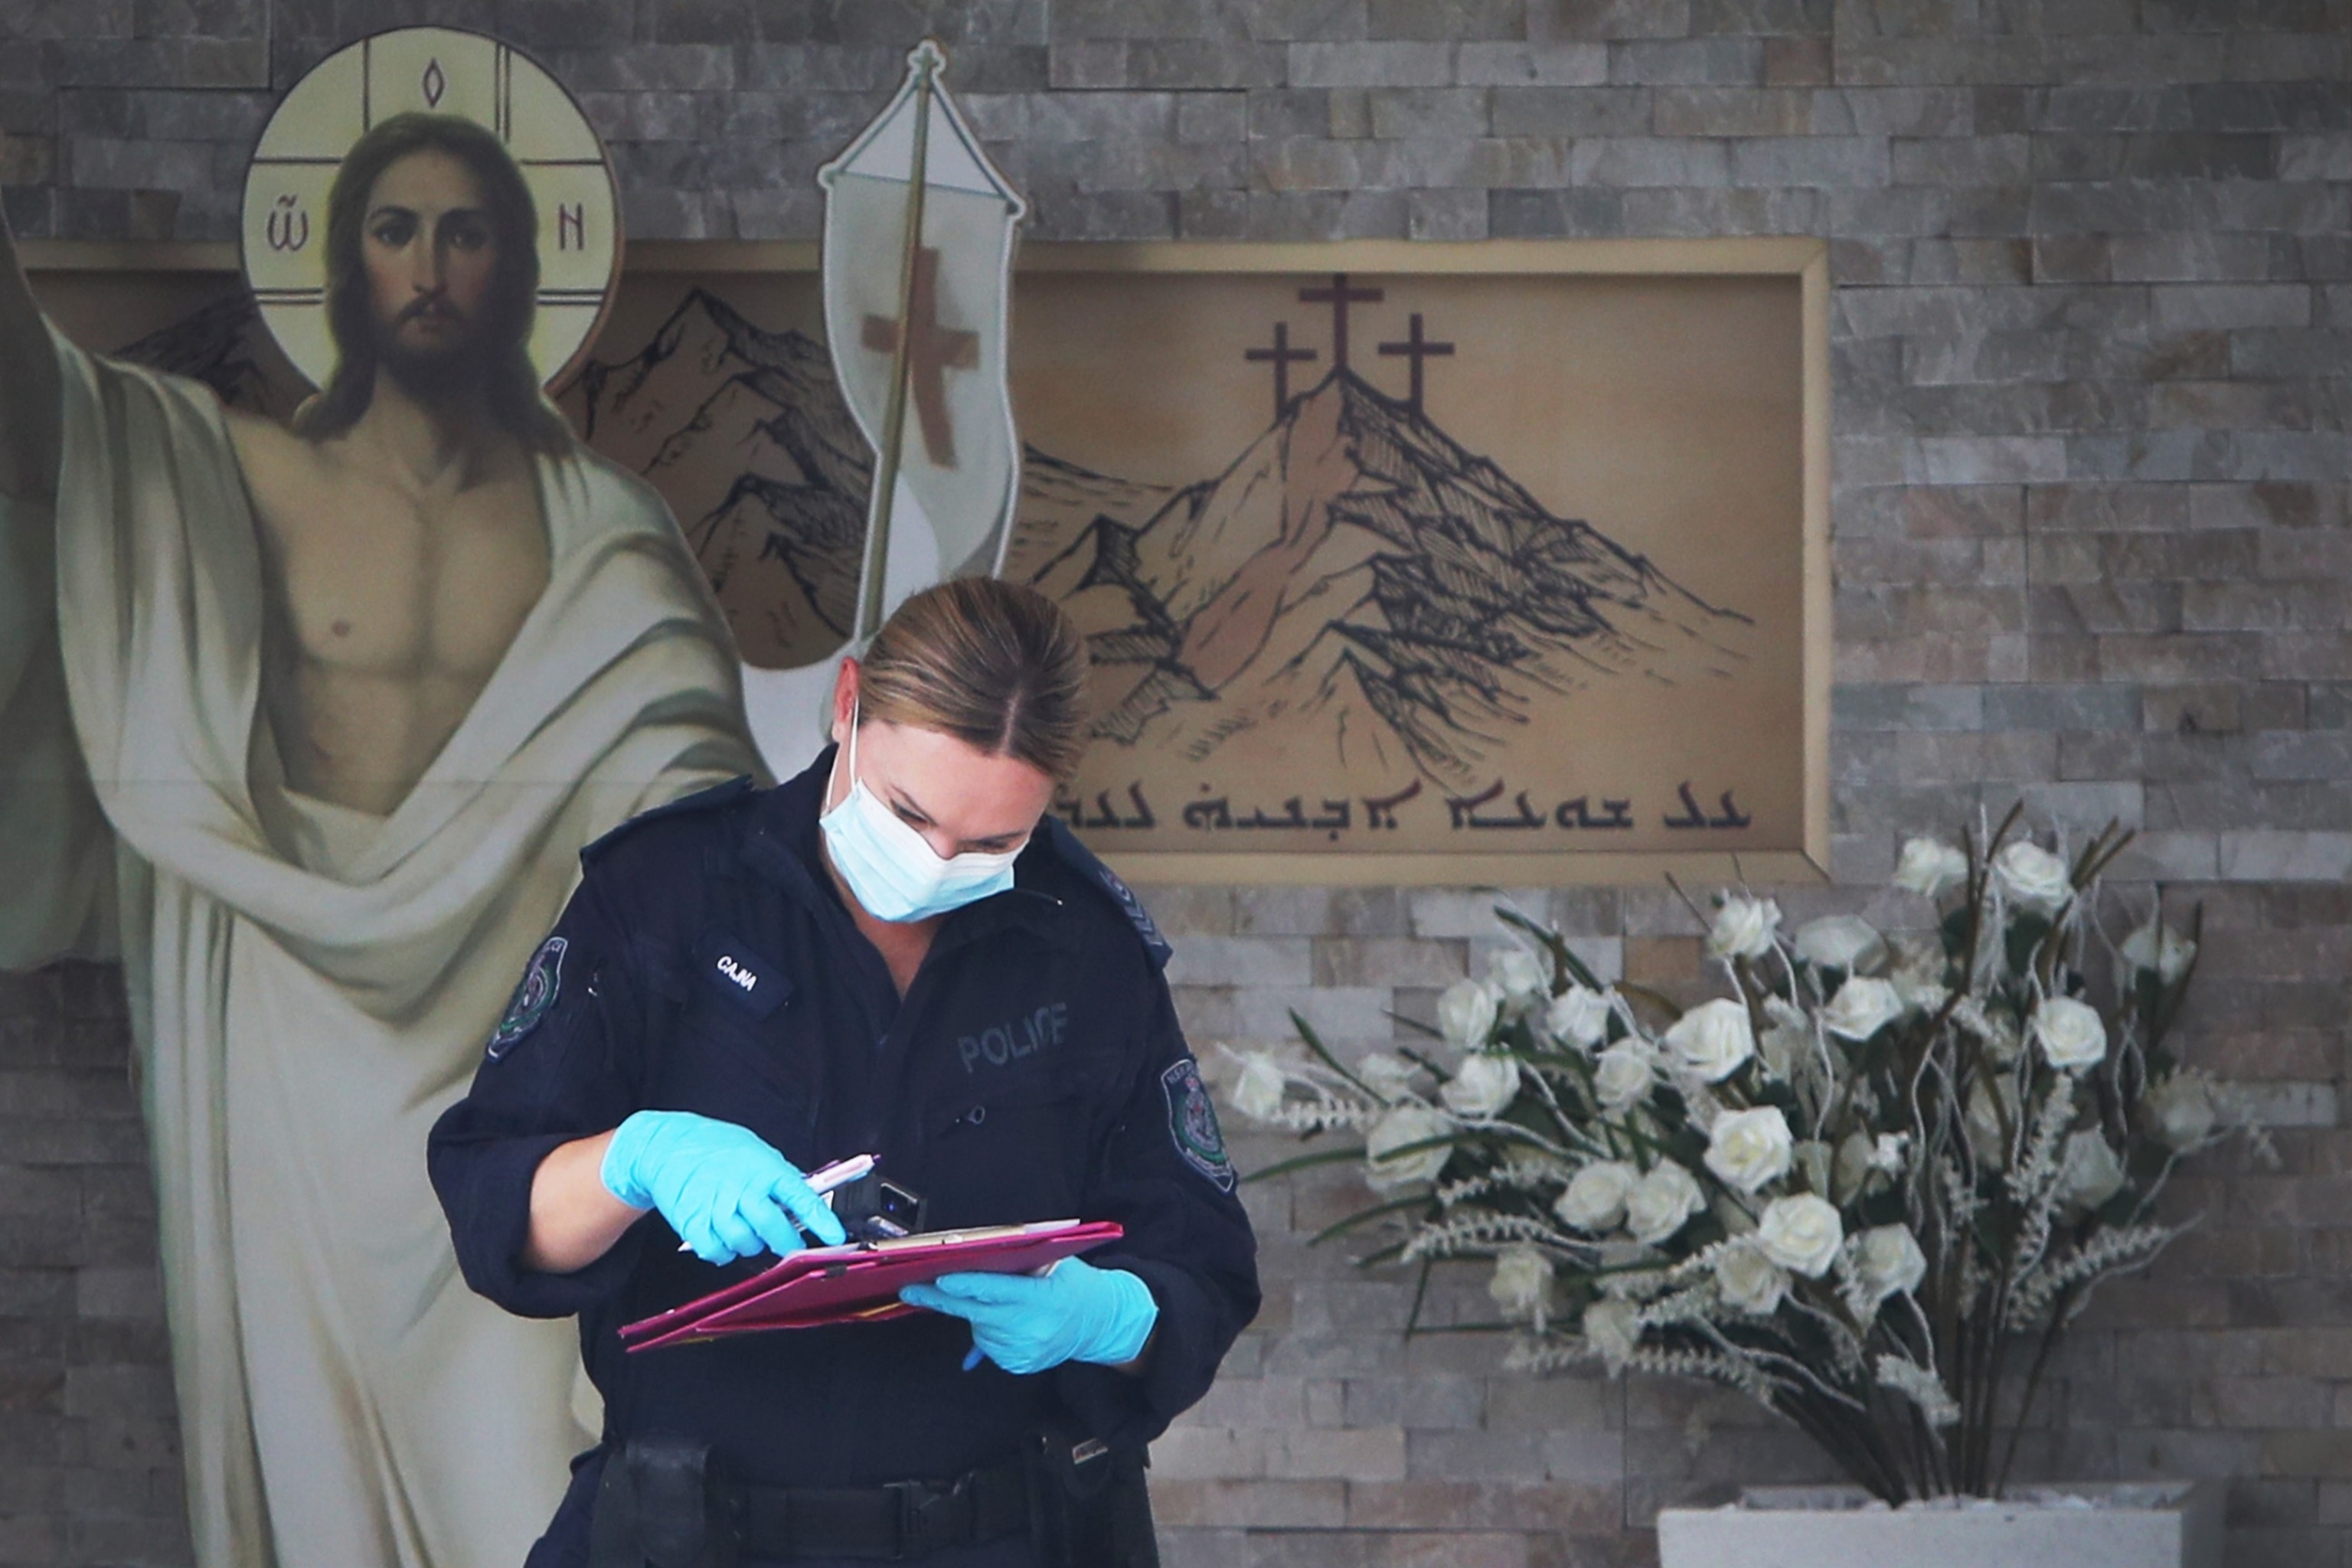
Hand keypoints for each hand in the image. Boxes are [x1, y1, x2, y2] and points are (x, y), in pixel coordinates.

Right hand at [600, 1111, 846, 1263]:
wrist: (666, 1144)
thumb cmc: (715, 1146)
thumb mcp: (755, 1150)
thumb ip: (778, 1176)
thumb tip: (804, 1198)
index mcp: (763, 1168)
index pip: (799, 1196)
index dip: (821, 1219)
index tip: (836, 1236)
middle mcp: (741, 1187)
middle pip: (772, 1228)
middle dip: (787, 1243)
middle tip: (790, 1246)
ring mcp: (715, 1206)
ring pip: (745, 1243)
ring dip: (752, 1246)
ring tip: (748, 1232)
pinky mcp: (692, 1222)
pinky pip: (715, 1251)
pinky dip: (723, 1252)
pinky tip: (724, 1238)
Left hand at [899, 1258, 1157, 1374]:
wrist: (1101, 1322)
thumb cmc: (1074, 1284)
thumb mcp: (1055, 1263)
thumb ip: (1020, 1262)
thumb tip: (977, 1258)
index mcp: (1041, 1298)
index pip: (995, 1291)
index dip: (965, 1285)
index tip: (939, 1279)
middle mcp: (1032, 1329)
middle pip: (976, 1314)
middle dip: (943, 1299)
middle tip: (912, 1289)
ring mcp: (1025, 1351)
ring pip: (980, 1329)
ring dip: (978, 1314)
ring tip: (1004, 1303)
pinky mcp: (1019, 1365)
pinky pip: (988, 1346)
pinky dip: (989, 1331)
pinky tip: (1008, 1321)